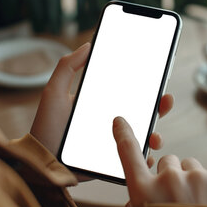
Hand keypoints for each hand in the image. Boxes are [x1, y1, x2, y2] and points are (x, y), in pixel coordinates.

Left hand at [30, 43, 172, 176]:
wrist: (40, 162)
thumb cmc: (45, 127)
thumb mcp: (54, 92)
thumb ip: (67, 67)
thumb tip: (88, 44)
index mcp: (101, 104)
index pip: (128, 91)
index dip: (146, 84)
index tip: (157, 74)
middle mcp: (111, 122)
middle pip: (143, 112)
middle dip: (160, 105)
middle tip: (166, 99)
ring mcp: (114, 142)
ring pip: (143, 136)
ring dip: (156, 133)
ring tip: (155, 134)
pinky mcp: (113, 162)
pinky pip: (134, 159)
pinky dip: (144, 157)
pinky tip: (146, 154)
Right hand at [112, 117, 206, 206]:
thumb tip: (140, 196)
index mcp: (142, 191)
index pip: (128, 154)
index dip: (124, 135)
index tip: (120, 120)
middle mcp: (167, 179)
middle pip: (167, 162)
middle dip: (170, 176)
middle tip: (176, 200)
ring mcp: (194, 177)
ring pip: (189, 166)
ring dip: (190, 181)